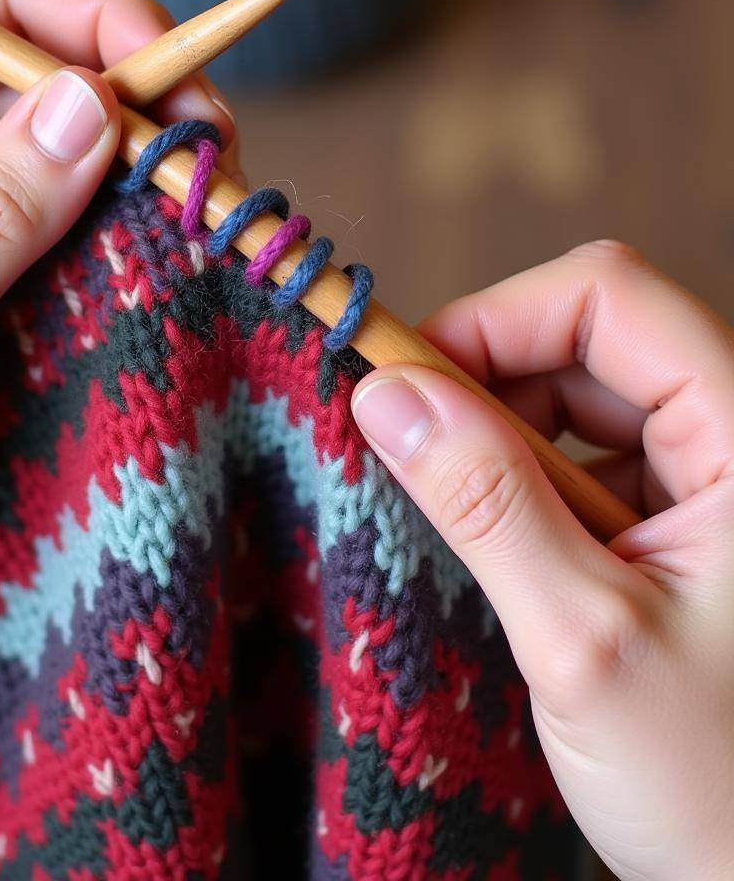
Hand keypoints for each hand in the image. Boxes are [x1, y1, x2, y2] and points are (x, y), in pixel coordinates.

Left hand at [0, 0, 239, 713]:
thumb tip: (92, 101)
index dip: (93, 28)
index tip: (181, 83)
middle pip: (44, 74)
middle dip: (141, 95)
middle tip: (218, 153)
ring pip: (76, 151)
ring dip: (149, 164)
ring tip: (213, 198)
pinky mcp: (1, 283)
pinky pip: (83, 227)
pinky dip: (138, 228)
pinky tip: (182, 245)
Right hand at [350, 241, 733, 880]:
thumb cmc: (722, 789)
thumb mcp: (583, 638)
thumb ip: (485, 501)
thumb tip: (385, 396)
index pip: (611, 297)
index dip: (496, 317)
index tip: (402, 381)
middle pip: (590, 338)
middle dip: (485, 382)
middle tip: (409, 451)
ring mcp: (713, 480)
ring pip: (581, 396)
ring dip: (500, 437)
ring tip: (468, 523)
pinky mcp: (681, 520)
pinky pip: (586, 456)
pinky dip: (522, 480)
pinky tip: (504, 544)